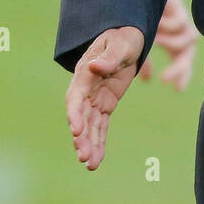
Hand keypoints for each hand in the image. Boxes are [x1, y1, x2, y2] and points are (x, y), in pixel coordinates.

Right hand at [65, 26, 144, 170]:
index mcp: (85, 74)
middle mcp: (85, 89)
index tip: (76, 130)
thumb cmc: (122, 38)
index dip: (75, 114)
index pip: (76, 97)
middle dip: (81, 137)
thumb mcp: (119, 45)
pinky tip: (96, 161)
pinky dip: (99, 143)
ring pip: (90, 126)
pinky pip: (100, 127)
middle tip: (83, 156)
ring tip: (90, 165)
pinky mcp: (105, 105)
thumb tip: (94, 67)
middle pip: (80, 116)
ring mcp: (94, 99)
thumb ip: (108, 58)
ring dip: (89, 145)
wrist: (128, 39)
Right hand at [138, 0, 197, 92]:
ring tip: (154, 40)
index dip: (181, 73)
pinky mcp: (177, 3)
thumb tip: (148, 79)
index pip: (182, 59)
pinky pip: (181, 22)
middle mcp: (176, 28)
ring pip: (188, 39)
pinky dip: (169, 28)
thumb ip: (142, 59)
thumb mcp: (132, 42)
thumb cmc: (127, 15)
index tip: (178, 90)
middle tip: (165, 79)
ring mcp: (177, 15)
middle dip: (180, 68)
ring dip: (170, 44)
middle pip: (187, 52)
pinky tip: (155, 24)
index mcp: (168, 38)